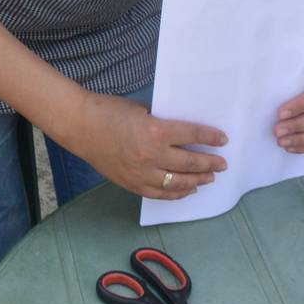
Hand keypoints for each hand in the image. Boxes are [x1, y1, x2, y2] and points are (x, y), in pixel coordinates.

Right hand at [66, 92, 227, 199]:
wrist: (80, 126)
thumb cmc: (109, 111)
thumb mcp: (142, 110)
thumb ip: (162, 123)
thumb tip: (183, 134)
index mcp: (156, 131)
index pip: (192, 135)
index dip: (210, 137)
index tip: (223, 140)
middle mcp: (152, 155)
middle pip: (189, 163)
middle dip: (210, 163)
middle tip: (222, 164)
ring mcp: (141, 173)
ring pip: (177, 183)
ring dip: (196, 181)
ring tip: (208, 178)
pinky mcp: (131, 183)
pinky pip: (159, 193)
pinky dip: (176, 193)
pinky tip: (187, 190)